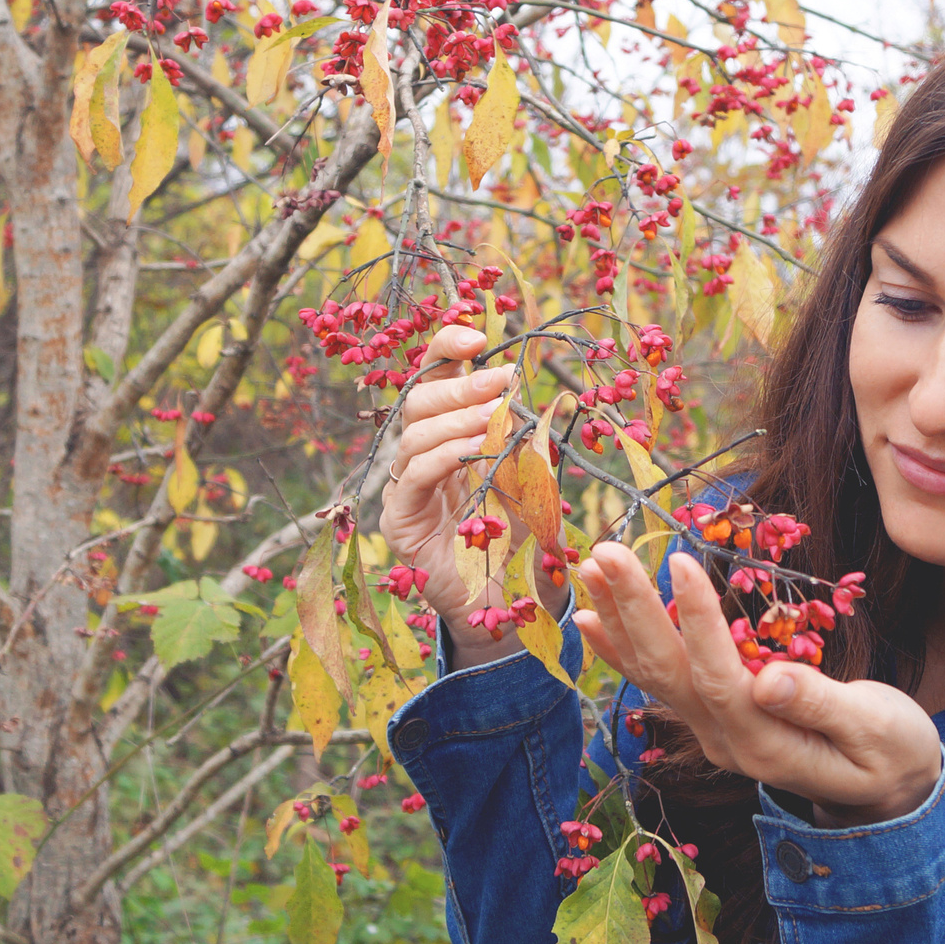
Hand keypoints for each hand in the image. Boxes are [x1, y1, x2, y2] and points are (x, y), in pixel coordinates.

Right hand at [380, 324, 560, 652]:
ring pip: (413, 433)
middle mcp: (419, 456)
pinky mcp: (400, 520)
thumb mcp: (532, 481)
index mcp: (448, 436)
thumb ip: (527, 443)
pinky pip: (412, 475)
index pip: (434, 379)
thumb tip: (545, 397)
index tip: (475, 335)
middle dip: (459, 382)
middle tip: (501, 380)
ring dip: (457, 417)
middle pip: (419, 400)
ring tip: (494, 416)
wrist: (508, 608)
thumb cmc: (520, 542)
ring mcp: (405, 488)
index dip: (446, 350)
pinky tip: (472, 449)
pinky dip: (443, 455)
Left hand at [575, 541, 944, 826]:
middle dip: (634, 608)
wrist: (886, 790)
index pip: (720, 676)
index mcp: (767, 744)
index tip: (682, 561)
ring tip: (589, 566)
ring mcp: (713, 731)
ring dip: (618, 618)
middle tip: (605, 550)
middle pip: (668, 671)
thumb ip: (821, 705)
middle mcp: (725, 740)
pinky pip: (658, 680)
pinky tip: (591, 616)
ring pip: (653, 673)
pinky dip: (622, 647)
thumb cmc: (893, 751)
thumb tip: (768, 680)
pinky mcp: (712, 717)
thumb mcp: (876, 731)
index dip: (698, 621)